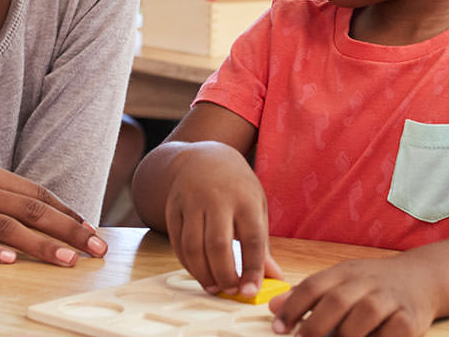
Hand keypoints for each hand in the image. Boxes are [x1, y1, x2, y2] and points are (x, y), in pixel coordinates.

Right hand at [0, 160, 105, 266]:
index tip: (92, 230)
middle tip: (96, 248)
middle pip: (31, 209)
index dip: (68, 212)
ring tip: (67, 261)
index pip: (37, 192)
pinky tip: (9, 261)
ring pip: (7, 226)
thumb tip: (38, 213)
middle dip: (69, 230)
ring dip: (42, 245)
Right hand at [163, 142, 279, 297]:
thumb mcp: (256, 207)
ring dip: (203, 273)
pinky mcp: (173, 208)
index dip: (252, 269)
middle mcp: (217, 199)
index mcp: (245, 199)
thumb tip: (275, 278)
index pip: (252, 239)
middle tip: (230, 291)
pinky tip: (198, 272)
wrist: (204, 157)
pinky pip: (177, 242)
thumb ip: (262, 245)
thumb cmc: (237, 187)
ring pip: (193, 246)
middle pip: (218, 245)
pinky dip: (187, 263)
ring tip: (214, 287)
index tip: (251, 291)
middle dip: (224, 274)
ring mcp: (192, 202)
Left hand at [268, 255, 436, 336]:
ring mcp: (389, 300)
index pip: (314, 286)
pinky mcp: (410, 320)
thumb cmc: (374, 285)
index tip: (279, 329)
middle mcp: (367, 283)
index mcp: (345, 272)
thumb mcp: (341, 281)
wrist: (423, 277)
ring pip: (362, 318)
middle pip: (336, 301)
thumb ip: (308, 294)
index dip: (293, 307)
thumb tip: (273, 307)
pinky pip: (390, 334)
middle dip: (313, 326)